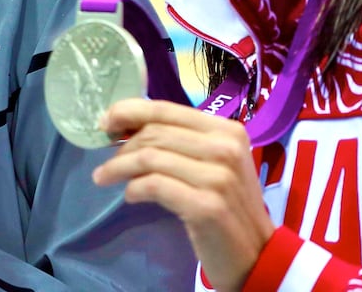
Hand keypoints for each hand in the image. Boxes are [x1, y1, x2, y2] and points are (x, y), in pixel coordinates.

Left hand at [92, 98, 274, 290]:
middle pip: (154, 133)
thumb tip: (125, 124)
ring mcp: (219, 178)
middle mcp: (226, 148)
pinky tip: (130, 196)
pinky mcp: (208, 206)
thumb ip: (179, 141)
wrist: (257, 253)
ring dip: (119, 167)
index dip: (128, 111)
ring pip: (150, 157)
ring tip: (105, 177)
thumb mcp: (211, 163)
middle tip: (106, 162)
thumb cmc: (228, 204)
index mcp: (227, 130)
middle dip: (121, 146)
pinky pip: (155, 185)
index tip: (104, 123)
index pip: (165, 109)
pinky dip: (134, 188)